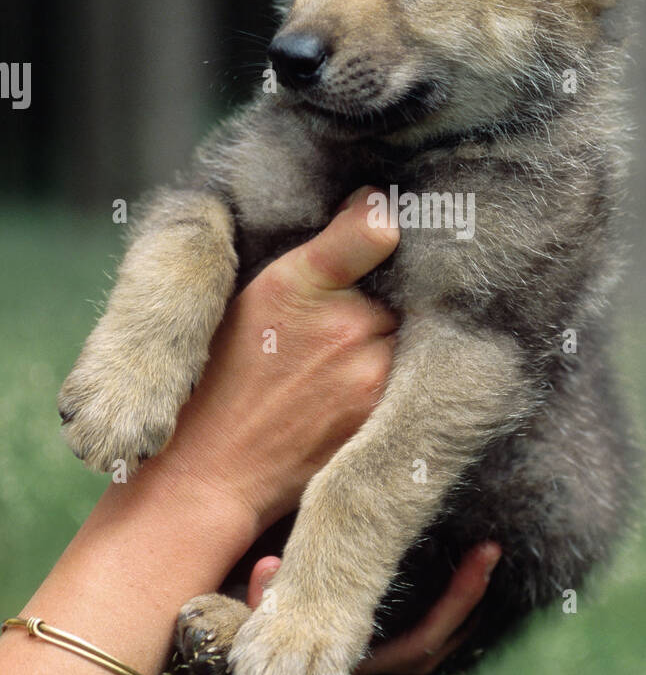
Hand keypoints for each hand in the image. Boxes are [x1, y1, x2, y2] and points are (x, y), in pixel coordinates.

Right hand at [146, 187, 399, 532]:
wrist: (212, 470)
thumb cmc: (222, 376)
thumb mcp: (260, 293)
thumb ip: (328, 247)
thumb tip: (378, 203)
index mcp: (308, 284)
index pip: (378, 232)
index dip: (384, 228)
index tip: (382, 228)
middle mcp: (351, 325)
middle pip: (396, 291)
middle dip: (380, 296)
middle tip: (334, 322)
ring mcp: (372, 375)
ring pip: (401, 333)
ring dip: (385, 338)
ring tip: (336, 358)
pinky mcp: (381, 416)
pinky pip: (404, 377)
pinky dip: (388, 373)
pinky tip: (348, 384)